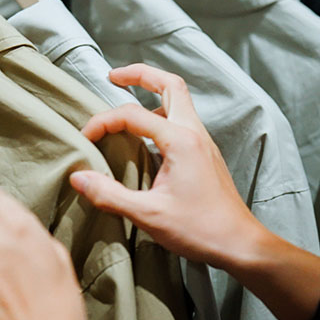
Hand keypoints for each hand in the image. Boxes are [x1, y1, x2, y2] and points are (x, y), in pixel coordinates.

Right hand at [70, 63, 261, 270]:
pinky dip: (160, 113)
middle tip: (113, 76)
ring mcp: (202, 142)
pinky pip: (181, 120)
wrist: (241, 244)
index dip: (103, 121)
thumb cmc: (200, 230)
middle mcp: (194, 134)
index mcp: (181, 141)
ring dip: (152, 91)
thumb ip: (109, 194)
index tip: (85, 138)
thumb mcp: (148, 215)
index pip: (132, 115)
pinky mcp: (204, 154)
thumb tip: (78, 177)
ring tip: (127, 97)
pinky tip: (144, 133)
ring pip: (178, 100)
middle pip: (170, 84)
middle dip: (140, 75)